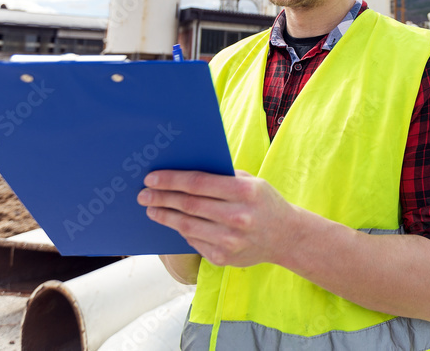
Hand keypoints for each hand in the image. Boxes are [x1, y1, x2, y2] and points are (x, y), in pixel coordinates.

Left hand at [138, 169, 297, 267]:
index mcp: (244, 192)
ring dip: (164, 216)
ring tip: (151, 209)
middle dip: (161, 198)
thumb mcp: (250, 182)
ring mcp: (230, 241)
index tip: (151, 178)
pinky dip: (181, 230)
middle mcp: (238, 217)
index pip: (198, 183)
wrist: (285, 236)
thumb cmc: (263, 202)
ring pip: (186, 226)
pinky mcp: (223, 258)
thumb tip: (182, 172)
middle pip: (188, 205)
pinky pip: (193, 241)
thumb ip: (221, 176)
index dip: (171, 180)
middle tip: (143, 194)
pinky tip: (172, 222)